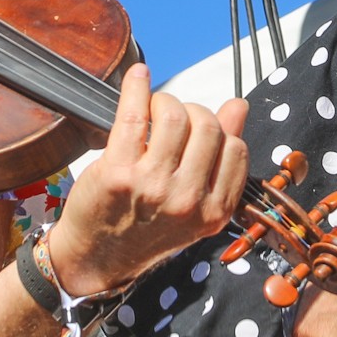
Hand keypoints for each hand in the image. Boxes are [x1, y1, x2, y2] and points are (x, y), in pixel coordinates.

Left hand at [43, 65, 250, 297]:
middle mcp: (187, 201)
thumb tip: (238, 107)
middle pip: (208, 127)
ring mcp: (152, 186)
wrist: (97, 258)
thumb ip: (220, 159)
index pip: (235, 148)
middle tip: (173, 120)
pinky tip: (138, 78)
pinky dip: (136, 88)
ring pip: (176, 116)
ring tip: (154, 112)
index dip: (220, 130)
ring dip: (165, 102)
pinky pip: (133, 115)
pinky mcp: (118, 172)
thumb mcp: (195, 206)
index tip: (200, 131)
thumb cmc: (146, 230)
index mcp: (214, 212)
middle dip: (193, 112)